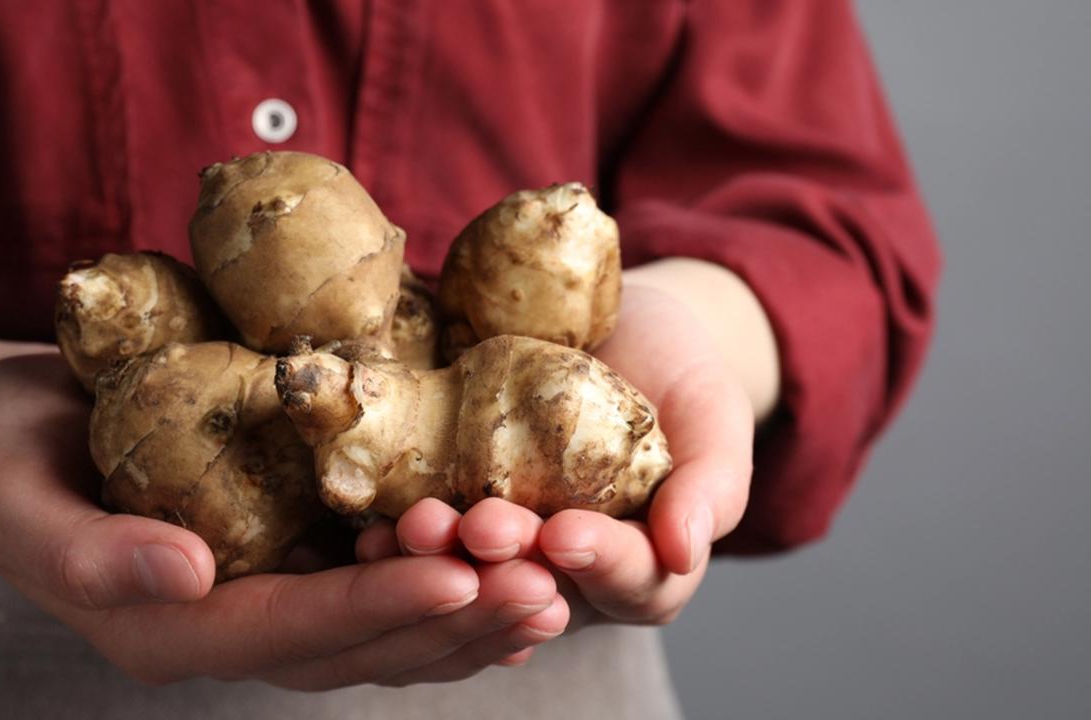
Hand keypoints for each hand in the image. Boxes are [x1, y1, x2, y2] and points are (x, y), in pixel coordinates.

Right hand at [0, 352, 564, 688]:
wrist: (32, 422)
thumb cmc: (16, 452)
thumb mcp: (16, 496)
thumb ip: (84, 552)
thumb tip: (188, 574)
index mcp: (171, 627)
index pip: (289, 631)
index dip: (373, 608)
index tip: (452, 575)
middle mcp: (237, 627)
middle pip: (361, 646)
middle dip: (453, 620)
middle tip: (540, 585)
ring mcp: (277, 599)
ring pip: (389, 630)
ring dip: (474, 613)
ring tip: (555, 583)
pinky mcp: (303, 560)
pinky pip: (388, 591)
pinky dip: (455, 588)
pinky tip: (517, 569)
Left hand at [358, 283, 755, 629]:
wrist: (620, 326)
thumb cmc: (678, 374)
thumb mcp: (714, 415)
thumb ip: (711, 484)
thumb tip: (688, 548)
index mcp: (646, 559)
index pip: (634, 584)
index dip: (602, 564)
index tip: (567, 532)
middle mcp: (572, 571)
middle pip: (544, 592)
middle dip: (509, 565)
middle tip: (484, 527)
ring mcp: (512, 549)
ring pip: (478, 580)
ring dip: (446, 561)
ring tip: (421, 527)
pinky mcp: (459, 515)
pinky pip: (430, 547)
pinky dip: (403, 543)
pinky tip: (376, 528)